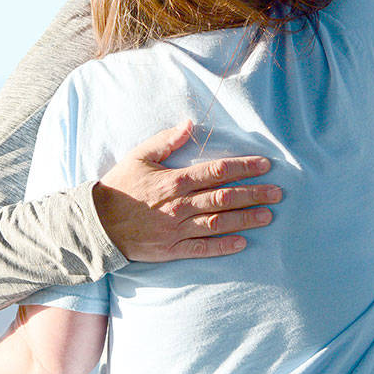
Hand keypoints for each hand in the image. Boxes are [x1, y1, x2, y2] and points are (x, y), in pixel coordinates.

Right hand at [93, 120, 279, 261]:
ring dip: (245, 219)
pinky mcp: (171, 249)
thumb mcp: (139, 156)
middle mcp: (179, 205)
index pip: (216, 171)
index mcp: (174, 181)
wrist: (96, 224)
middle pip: (224, 197)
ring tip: (268, 216)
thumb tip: (190, 124)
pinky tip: (242, 243)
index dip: (243, 167)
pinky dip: (223, 246)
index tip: (264, 165)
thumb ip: (166, 140)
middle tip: (277, 193)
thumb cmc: (119, 186)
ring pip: (218, 222)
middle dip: (253, 194)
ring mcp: (176, 229)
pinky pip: (201, 249)